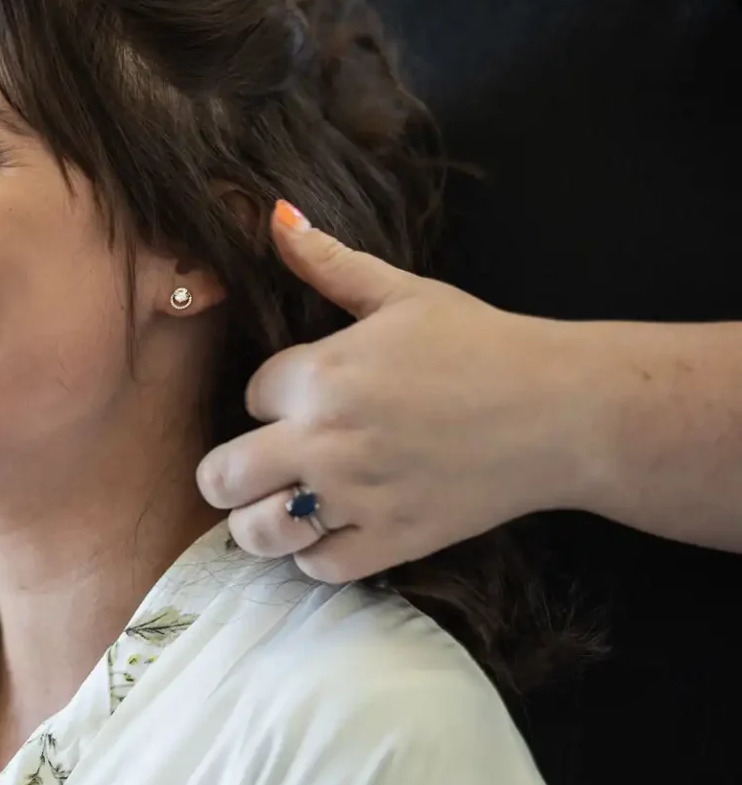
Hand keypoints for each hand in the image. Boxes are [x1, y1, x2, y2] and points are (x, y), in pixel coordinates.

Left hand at [196, 206, 580, 582]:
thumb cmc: (484, 344)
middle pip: (221, 474)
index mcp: (319, 376)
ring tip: (281, 504)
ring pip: (255, 530)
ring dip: (259, 520)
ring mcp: (353, 498)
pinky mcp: (389, 542)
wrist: (564, 410)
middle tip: (259, 463)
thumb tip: (275, 217)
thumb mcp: (404, 294)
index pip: (246, 394)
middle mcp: (323, 440)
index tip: (303, 398)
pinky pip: (316, 567)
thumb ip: (330, 264)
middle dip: (231, 469)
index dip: (269, 396)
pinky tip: (331, 529)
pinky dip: (315, 554)